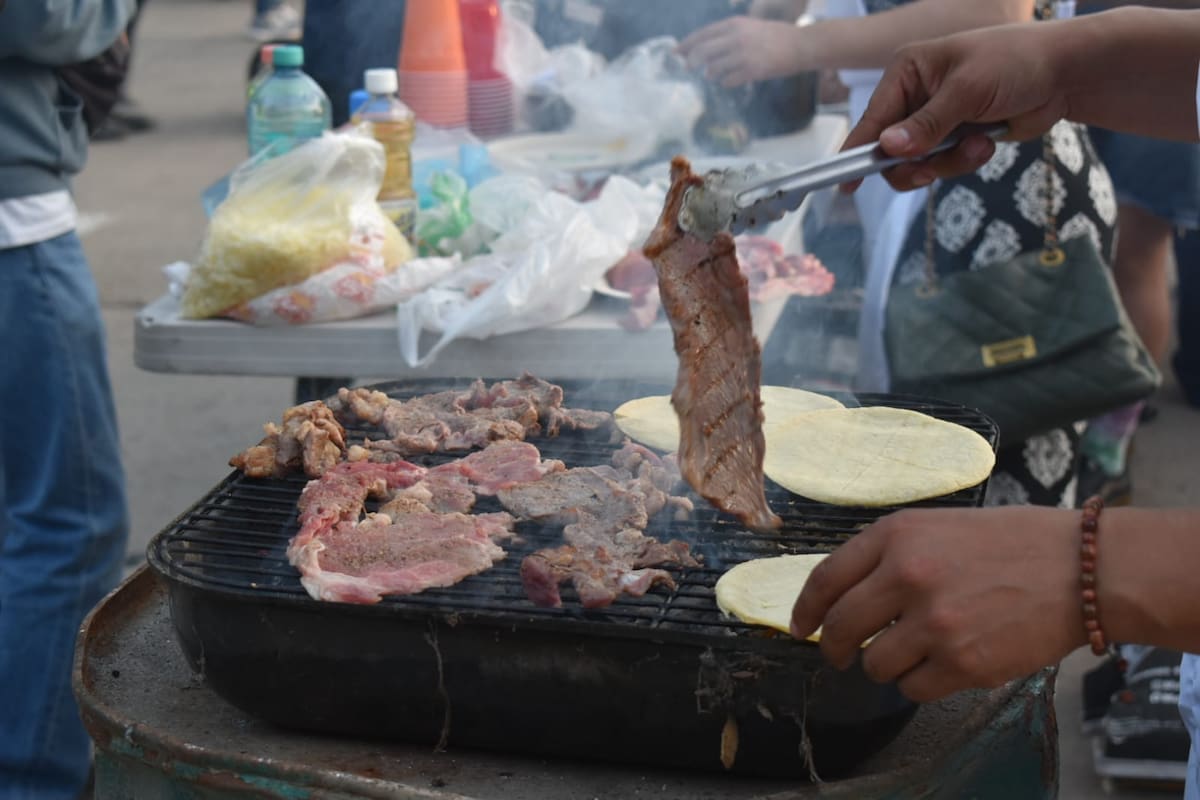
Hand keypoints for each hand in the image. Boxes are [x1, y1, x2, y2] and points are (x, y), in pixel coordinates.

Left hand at [678, 16, 805, 87]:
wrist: (801, 45)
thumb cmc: (776, 36)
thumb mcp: (750, 27)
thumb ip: (729, 35)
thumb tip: (707, 48)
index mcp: (735, 25)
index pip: (702, 34)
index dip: (686, 45)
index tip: (675, 53)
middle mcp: (736, 38)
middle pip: (703, 52)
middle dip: (691, 62)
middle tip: (687, 68)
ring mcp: (744, 55)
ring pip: (713, 68)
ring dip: (710, 74)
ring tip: (714, 75)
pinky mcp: (753, 70)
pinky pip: (728, 81)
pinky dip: (725, 82)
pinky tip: (729, 81)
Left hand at [790, 507, 1086, 702]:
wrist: (1082, 569)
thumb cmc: (1012, 542)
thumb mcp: (938, 526)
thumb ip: (888, 554)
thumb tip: (843, 595)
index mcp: (897, 536)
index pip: (826, 579)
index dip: (805, 610)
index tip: (799, 628)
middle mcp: (908, 576)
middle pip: (842, 628)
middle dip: (834, 649)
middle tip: (840, 656)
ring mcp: (935, 623)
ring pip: (875, 666)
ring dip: (884, 667)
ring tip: (912, 653)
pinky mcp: (963, 663)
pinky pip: (913, 689)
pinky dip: (919, 684)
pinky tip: (941, 665)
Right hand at [841, 21, 1067, 190]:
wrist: (1064, 73)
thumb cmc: (1016, 63)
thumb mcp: (968, 90)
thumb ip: (927, 123)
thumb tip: (887, 147)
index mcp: (908, 72)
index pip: (872, 118)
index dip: (857, 151)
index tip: (845, 184)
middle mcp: (915, 96)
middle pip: (890, 150)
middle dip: (914, 163)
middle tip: (928, 173)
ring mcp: (935, 119)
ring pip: (918, 163)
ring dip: (948, 162)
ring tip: (978, 144)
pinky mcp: (955, 137)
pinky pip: (943, 165)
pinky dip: (965, 160)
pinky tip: (988, 142)